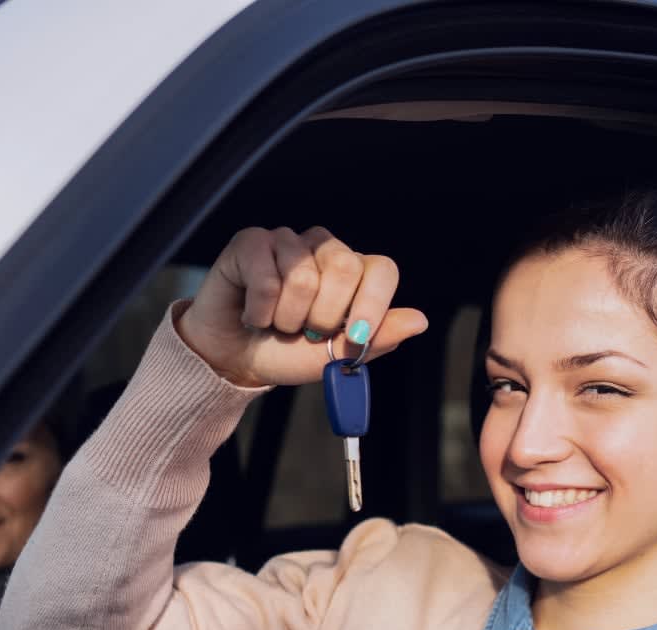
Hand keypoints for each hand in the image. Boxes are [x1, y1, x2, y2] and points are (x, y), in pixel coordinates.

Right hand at [176, 226, 427, 387]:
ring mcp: (289, 242)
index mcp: (354, 275)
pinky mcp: (252, 242)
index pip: (382, 269)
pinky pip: (266, 277)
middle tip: (308, 332)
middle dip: (324, 316)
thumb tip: (419, 320)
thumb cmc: (289, 354)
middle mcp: (325, 251)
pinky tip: (253, 316)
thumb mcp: (338, 357)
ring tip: (276, 324)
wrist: (236, 360)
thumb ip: (377, 338)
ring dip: (287, 318)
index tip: (355, 338)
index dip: (373, 303)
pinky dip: (259, 312)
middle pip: (344, 266)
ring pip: (303, 275)